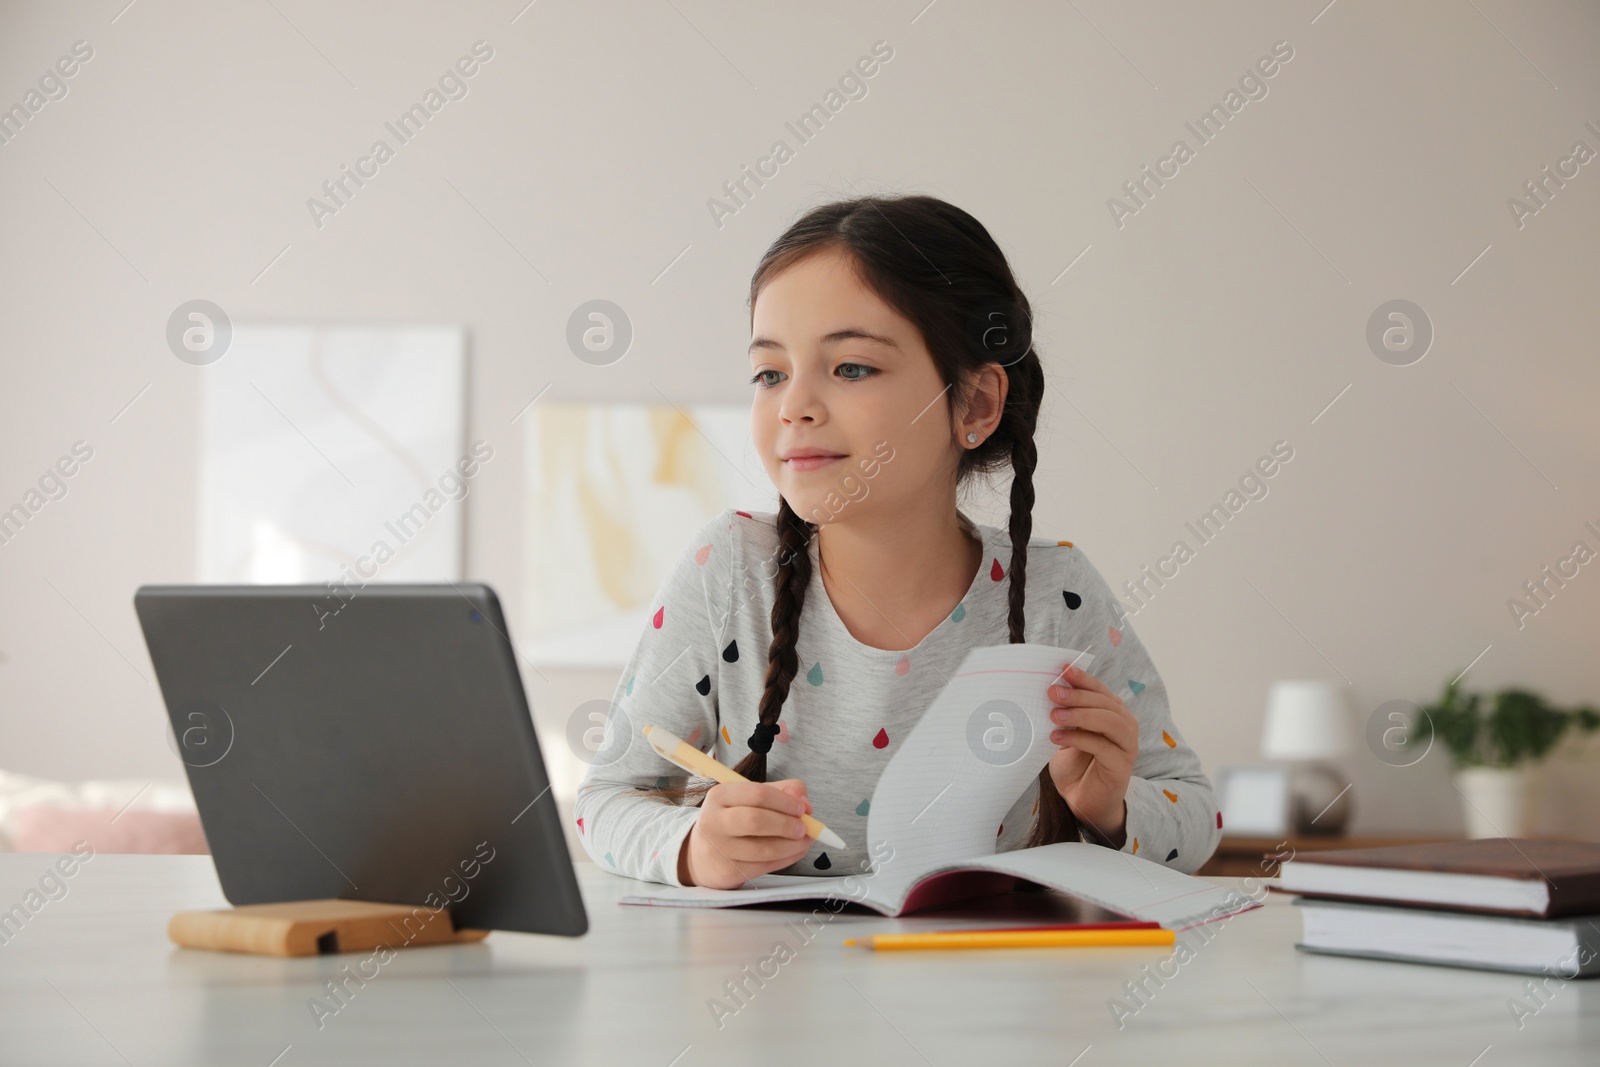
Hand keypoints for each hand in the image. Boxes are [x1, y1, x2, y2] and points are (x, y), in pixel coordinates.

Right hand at [677, 778, 813, 888]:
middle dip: (787, 824)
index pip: (757, 794)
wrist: (702, 855)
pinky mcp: (728, 871)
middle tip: (804, 828)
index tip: (802, 808)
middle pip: (756, 820)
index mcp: (720, 795)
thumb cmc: (733, 820)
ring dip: (792, 845)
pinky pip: (765, 866)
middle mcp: (714, 821)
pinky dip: (787, 859)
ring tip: (804, 841)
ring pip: (764, 849)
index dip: (785, 801)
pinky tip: (795, 852)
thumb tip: (804, 802)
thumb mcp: (750, 797)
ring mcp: (719, 849)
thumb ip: (781, 791)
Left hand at [1046, 663, 1137, 847]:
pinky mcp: (1122, 765)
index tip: (1062, 669)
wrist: (1080, 800)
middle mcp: (1125, 725)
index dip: (1082, 678)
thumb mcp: (1065, 733)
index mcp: (1112, 712)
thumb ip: (1063, 713)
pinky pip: (1103, 746)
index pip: (1099, 689)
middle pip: (1105, 703)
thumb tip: (1048, 690)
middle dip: (1078, 695)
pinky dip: (1079, 738)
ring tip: (1054, 715)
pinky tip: (1057, 738)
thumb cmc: (1073, 764)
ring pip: (1110, 721)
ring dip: (1081, 715)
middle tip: (1052, 692)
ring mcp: (1127, 745)